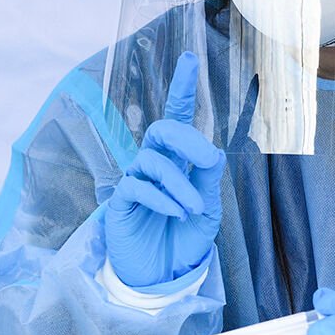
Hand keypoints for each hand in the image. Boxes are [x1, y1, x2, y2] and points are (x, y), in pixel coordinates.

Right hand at [104, 52, 225, 287]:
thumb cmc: (184, 240)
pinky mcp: (120, 202)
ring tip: (192, 208)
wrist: (161, 276)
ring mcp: (135, 181)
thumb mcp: (207, 210)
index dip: (182, 88)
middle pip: (163, 130)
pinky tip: (176, 213)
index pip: (178, 117)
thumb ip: (208, 180)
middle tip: (207, 158)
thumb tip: (213, 150)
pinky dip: (162, 199)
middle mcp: (154, 165)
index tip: (190, 58)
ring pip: (153, 161)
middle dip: (186, 138)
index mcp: (178, 161)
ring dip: (180, 183)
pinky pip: (137, 187)